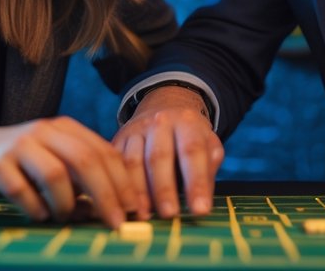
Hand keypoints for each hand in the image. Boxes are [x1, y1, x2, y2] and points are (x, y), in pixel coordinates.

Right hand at [0, 116, 135, 227]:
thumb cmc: (20, 163)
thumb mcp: (54, 163)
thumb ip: (81, 180)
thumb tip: (112, 210)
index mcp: (65, 128)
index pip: (104, 151)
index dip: (123, 181)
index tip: (135, 209)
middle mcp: (45, 131)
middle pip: (85, 160)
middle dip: (106, 195)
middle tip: (116, 223)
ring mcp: (20, 145)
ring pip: (56, 175)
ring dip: (66, 204)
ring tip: (64, 217)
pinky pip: (22, 191)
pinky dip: (36, 208)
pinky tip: (39, 215)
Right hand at [113, 85, 224, 219]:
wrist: (163, 109)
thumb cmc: (188, 138)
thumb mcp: (207, 146)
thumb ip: (207, 172)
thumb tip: (201, 205)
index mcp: (186, 122)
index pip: (192, 151)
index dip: (196, 182)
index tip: (200, 209)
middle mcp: (159, 122)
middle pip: (159, 156)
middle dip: (164, 188)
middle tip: (170, 214)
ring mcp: (136, 129)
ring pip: (134, 161)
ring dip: (138, 191)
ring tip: (145, 216)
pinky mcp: (119, 139)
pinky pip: (116, 164)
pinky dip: (120, 186)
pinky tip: (126, 206)